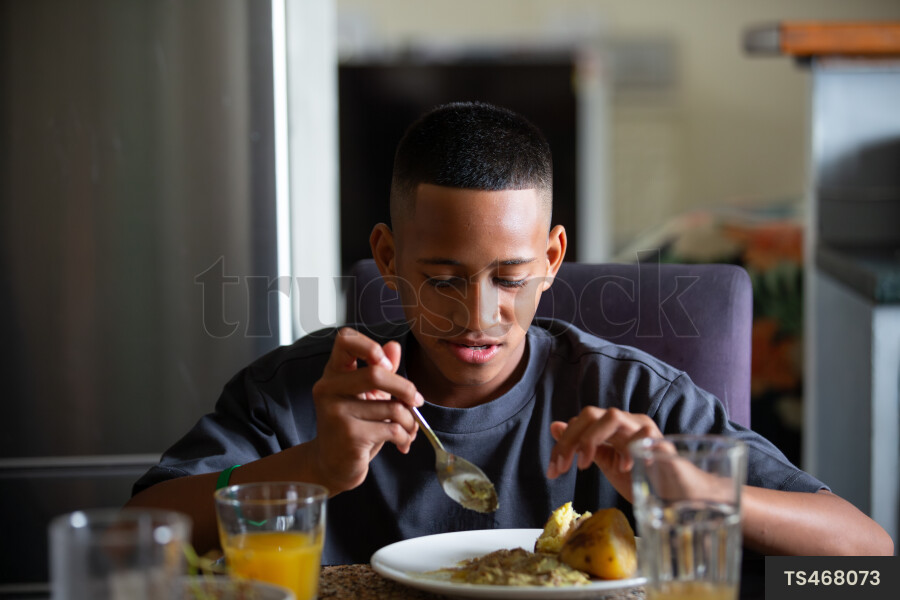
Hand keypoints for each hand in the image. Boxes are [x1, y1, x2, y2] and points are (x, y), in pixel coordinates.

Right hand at [309, 327, 422, 493]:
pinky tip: (402, 443)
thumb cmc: (353, 426)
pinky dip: (405, 436)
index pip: (344, 340)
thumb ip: (381, 371)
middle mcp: (328, 389)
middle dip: (406, 388)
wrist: (333, 465)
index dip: (370, 346)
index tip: (387, 365)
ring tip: (409, 429)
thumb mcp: (367, 395)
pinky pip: (392, 428)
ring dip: (410, 420)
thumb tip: (394, 346)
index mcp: (333, 373)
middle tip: (417, 401)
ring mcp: (336, 412)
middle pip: (376, 374)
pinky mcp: (349, 435)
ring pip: (391, 407)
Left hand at [545, 407, 660, 501]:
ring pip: (613, 416)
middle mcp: (627, 423)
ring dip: (591, 439)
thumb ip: (584, 446)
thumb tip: (555, 426)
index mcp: (612, 428)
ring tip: (586, 465)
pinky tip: (625, 468)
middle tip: (563, 468)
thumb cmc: (643, 479)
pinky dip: (629, 449)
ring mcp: (645, 431)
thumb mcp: (607, 463)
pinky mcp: (663, 445)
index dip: (561, 444)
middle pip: (590, 414)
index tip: (552, 471)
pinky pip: (644, 436)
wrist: (678, 495)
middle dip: (570, 440)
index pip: (580, 423)